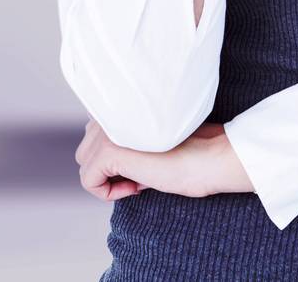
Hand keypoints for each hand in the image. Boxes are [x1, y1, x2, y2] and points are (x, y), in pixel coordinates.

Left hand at [75, 117, 254, 202]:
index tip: (143, 165)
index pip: (97, 133)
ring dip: (107, 179)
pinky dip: (107, 192)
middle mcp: (114, 113)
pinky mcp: (109, 151)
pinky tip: (136, 188)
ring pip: (85, 163)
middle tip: (141, 176)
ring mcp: (110, 131)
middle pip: (87, 148)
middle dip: (108, 168)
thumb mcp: (155, 140)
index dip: (117, 157)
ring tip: (139, 181)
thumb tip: (109, 163)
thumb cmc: (193, 152)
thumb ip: (131, 139)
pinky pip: (88, 180)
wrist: (212, 157)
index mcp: (126, 104)